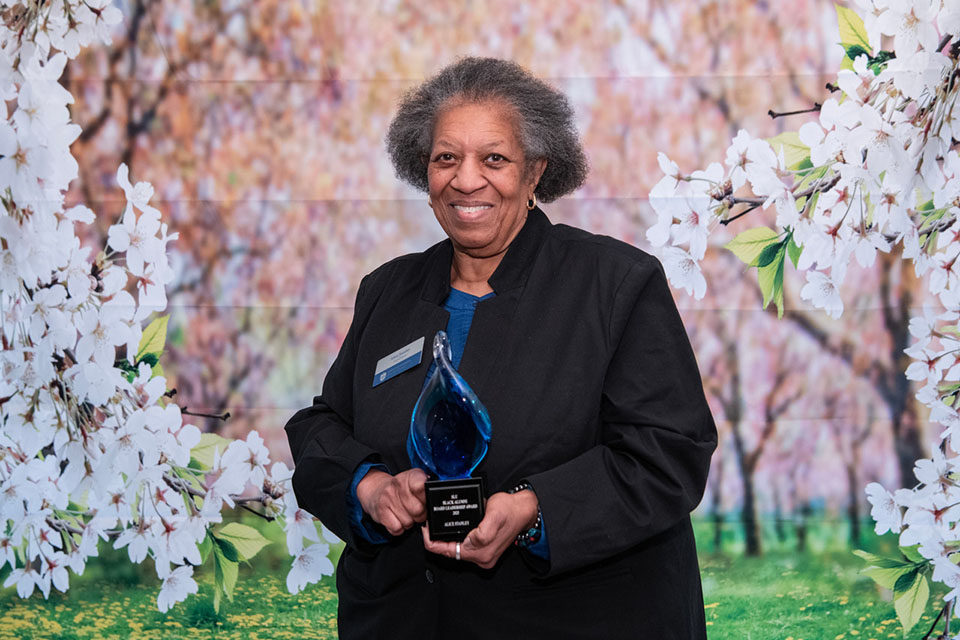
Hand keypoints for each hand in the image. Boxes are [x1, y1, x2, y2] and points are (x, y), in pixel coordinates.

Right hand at [356, 468, 426, 535]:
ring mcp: (387, 499)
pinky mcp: (380, 513)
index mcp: (410, 476)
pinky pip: (397, 529)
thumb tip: (435, 502)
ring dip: (409, 522)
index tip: (426, 498)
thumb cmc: (400, 489)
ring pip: (408, 522)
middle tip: (416, 510)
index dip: (426, 496)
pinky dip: (399, 528)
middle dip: (420, 514)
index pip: (421, 485)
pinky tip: (397, 518)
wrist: (375, 490)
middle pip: (418, 510)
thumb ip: (426, 489)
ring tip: (405, 513)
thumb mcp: (414, 482)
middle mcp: (397, 485)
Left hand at [422, 490, 538, 568]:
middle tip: (429, 524)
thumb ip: (482, 532)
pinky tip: (453, 527)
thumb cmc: (510, 510)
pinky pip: (464, 546)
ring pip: (457, 549)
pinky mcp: (485, 549)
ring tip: (438, 525)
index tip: (425, 529)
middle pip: (451, 552)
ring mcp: (484, 555)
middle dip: (438, 539)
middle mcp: (482, 558)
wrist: (524, 509)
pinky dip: (457, 537)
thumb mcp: (494, 515)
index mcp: (481, 553)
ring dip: (447, 538)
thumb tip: (471, 539)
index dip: (432, 541)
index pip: (447, 552)